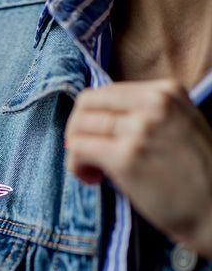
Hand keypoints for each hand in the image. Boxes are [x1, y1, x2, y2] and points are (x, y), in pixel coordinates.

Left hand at [65, 79, 211, 258]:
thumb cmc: (195, 178)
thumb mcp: (179, 127)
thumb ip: (147, 116)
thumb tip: (101, 120)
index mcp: (166, 91)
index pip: (105, 92)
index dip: (93, 119)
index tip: (100, 141)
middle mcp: (153, 103)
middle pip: (86, 104)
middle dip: (78, 131)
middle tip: (89, 156)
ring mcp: (139, 128)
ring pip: (78, 126)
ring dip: (76, 151)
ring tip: (94, 172)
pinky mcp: (126, 157)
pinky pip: (78, 150)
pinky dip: (76, 165)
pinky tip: (92, 179)